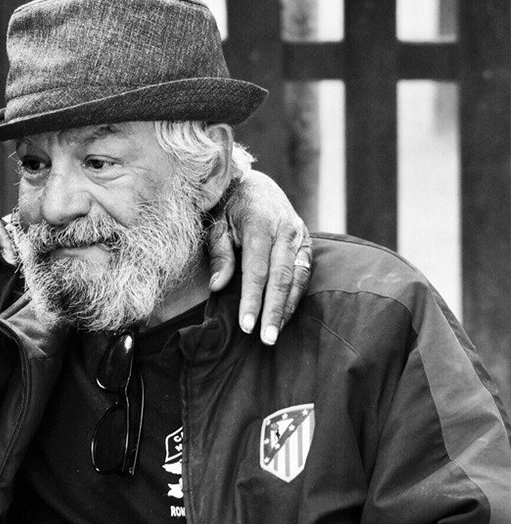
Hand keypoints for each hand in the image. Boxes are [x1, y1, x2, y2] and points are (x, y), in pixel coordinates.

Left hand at [207, 170, 311, 344]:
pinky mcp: (307, 241)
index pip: (258, 269)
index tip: (246, 325)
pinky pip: (304, 272)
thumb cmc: (228, 206)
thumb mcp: (216, 225)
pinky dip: (295, 295)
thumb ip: (220, 255)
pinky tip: (284, 315)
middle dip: (273, 311)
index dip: (253, 299)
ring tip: (274, 333)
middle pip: (281, 277)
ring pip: (297, 277)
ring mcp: (300, 235)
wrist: (253, 183)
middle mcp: (286, 229)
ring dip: (287, 308)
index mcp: (260, 223)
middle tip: (266, 339)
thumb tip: (218, 286)